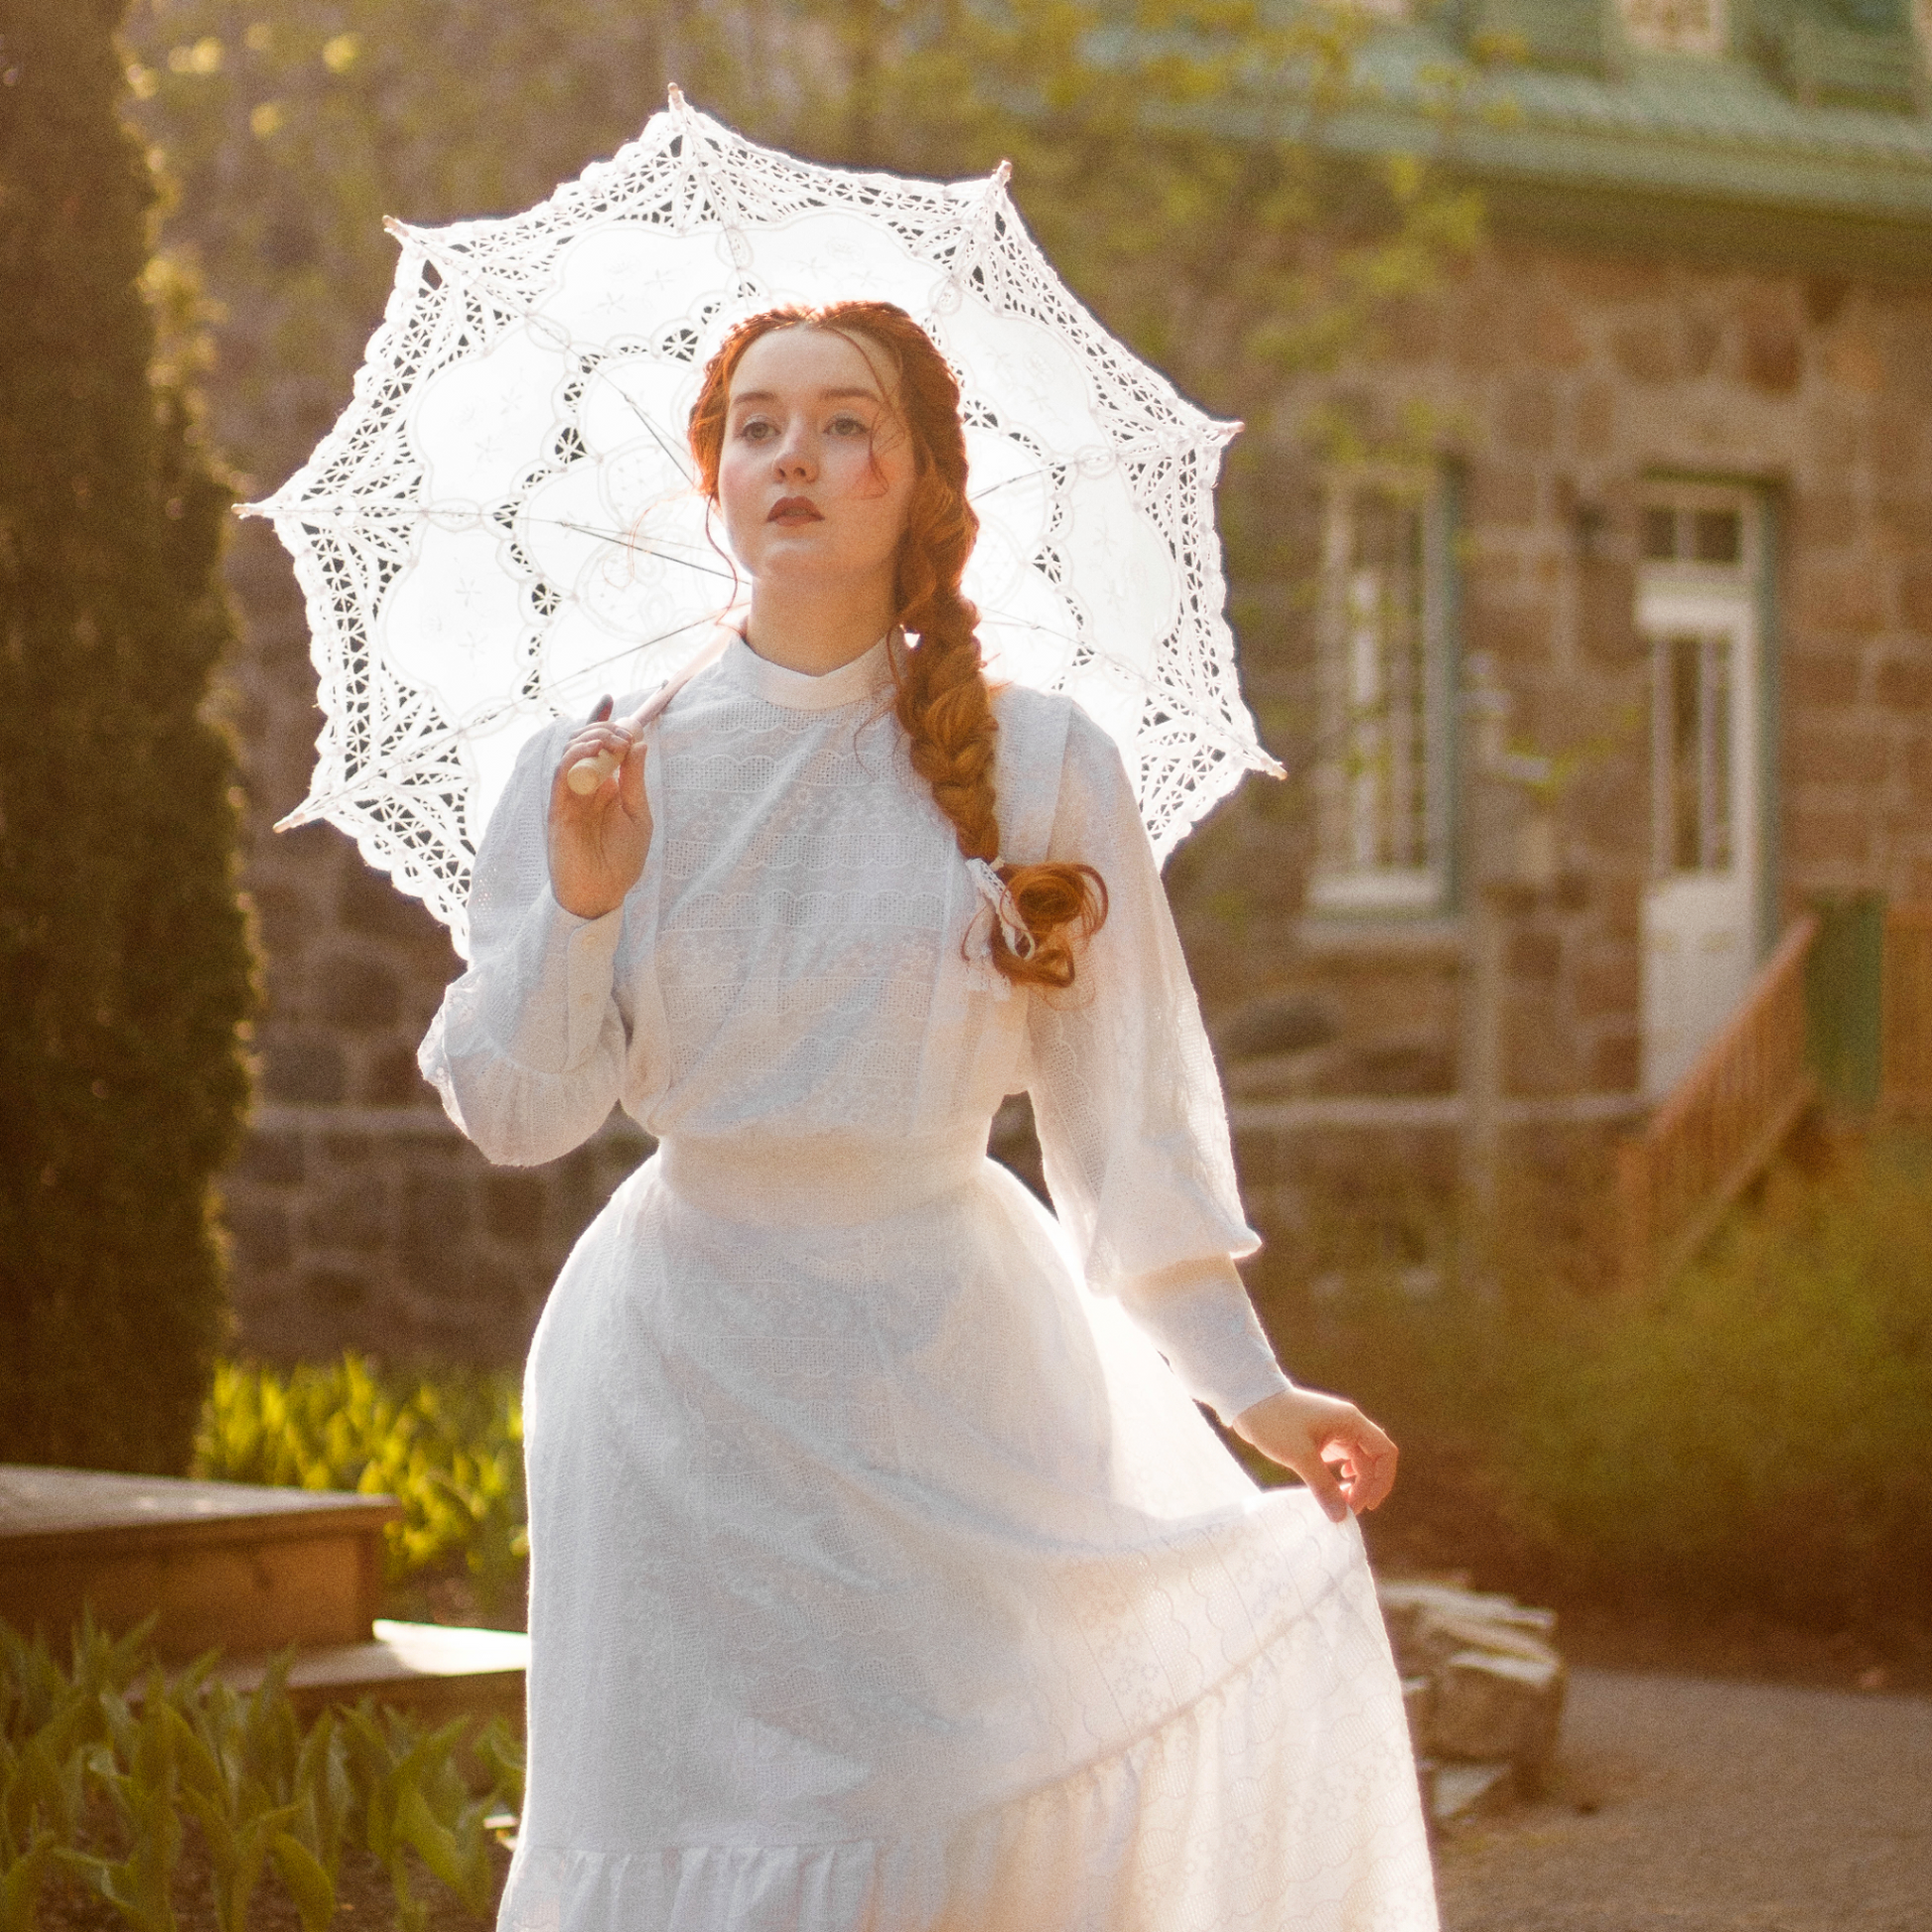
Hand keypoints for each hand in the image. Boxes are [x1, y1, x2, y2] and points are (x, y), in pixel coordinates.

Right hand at [547, 696, 652, 920]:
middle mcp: (583, 786)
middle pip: (583, 742)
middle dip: (603, 729)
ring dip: (591, 738)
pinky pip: (561, 773)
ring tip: (614, 741)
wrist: (603, 893)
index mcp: (603, 785)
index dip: (600, 721)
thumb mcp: (638, 813)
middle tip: (625, 733)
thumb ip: (635, 779)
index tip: (610, 700)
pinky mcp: (557, 807)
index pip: (597, 746)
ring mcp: (568, 795)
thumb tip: (638, 742)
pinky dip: (575, 757)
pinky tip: (594, 752)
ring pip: (569, 752)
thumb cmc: (622, 859)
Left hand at [1230, 1386, 1397, 1523]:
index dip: (1382, 1481)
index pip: (1384, 1452)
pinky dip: (1342, 1474)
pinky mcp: (1321, 1435)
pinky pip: (1342, 1457)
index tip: (1367, 1503)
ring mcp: (1335, 1429)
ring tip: (1342, 1502)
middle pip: (1372, 1460)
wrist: (1247, 1400)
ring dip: (1355, 1482)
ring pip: (1358, 1460)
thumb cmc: (1274, 1422)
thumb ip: (1323, 1487)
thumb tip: (1341, 1517)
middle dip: (1365, 1486)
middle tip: (1349, 1510)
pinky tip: (1335, 1485)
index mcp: (1350, 1422)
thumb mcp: (1300, 1457)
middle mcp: (1347, 1424)